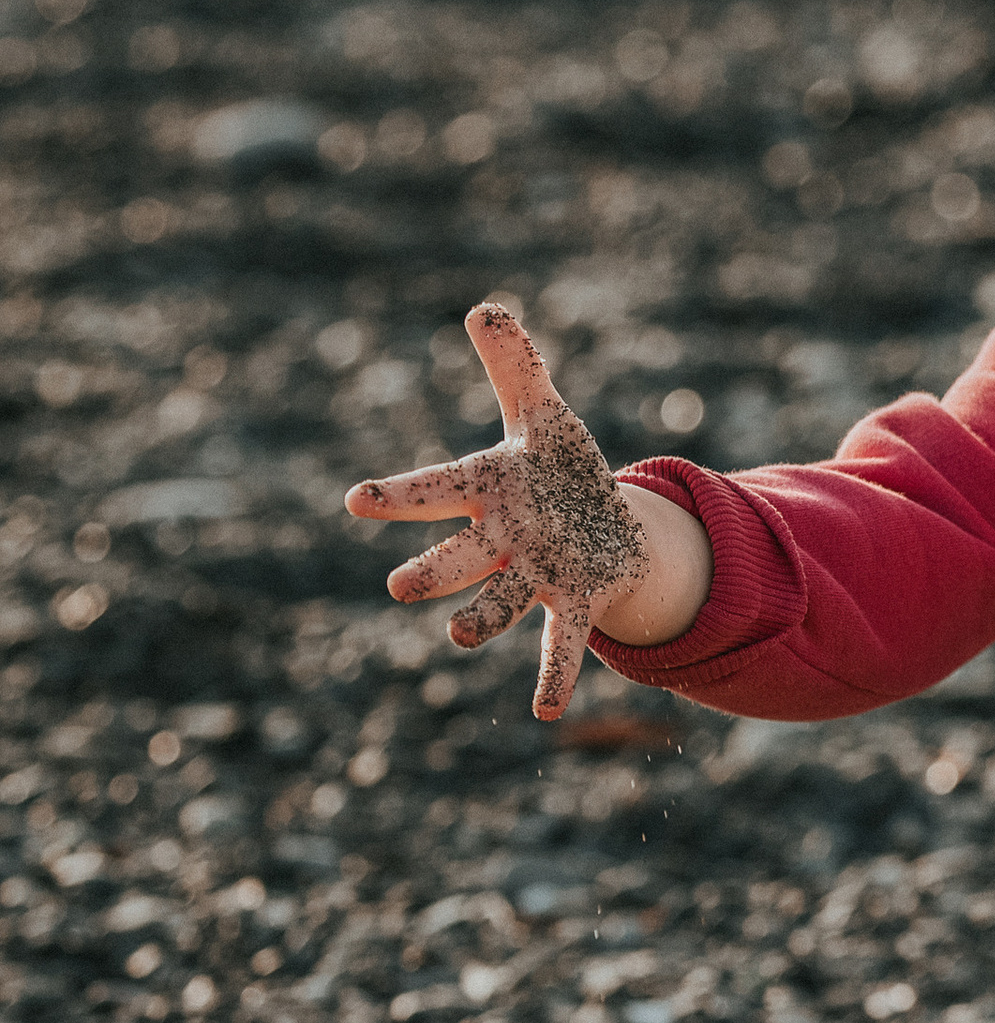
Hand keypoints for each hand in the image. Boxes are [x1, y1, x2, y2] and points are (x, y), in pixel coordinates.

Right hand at [343, 299, 658, 720]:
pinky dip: (554, 676)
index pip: (435, 490)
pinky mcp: (578, 600)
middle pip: (460, 559)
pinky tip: (546, 713)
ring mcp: (536, 575)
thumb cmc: (560, 471)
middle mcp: (501, 541)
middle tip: (402, 587)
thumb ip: (515, 367)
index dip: (400, 496)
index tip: (359, 499)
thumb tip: (485, 309)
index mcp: (487, 490)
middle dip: (433, 572)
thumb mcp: (544, 413)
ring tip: (455, 639)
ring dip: (479, 620)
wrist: (607, 527)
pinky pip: (560, 643)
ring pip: (500, 604)